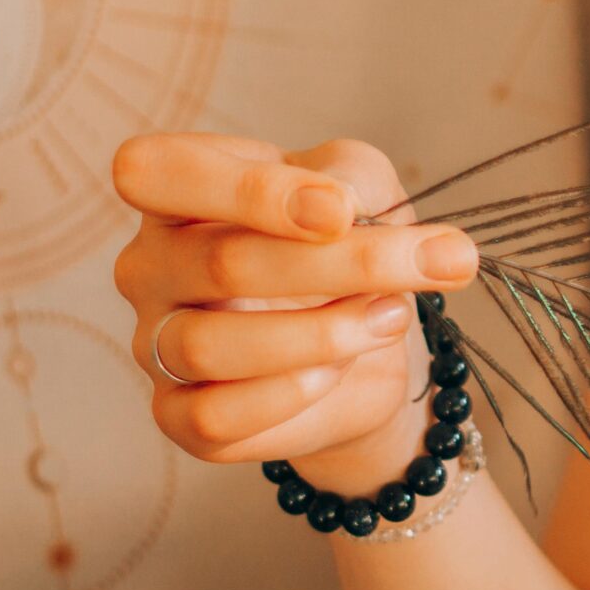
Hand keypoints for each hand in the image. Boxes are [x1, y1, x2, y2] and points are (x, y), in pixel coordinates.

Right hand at [110, 132, 477, 473]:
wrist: (367, 351)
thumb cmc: (346, 248)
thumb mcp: (363, 188)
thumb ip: (349, 177)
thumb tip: (342, 207)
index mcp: (175, 193)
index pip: (153, 172)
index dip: (247, 191)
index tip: (341, 211)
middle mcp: (149, 267)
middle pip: (221, 261)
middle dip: (345, 263)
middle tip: (440, 261)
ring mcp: (154, 344)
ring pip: (211, 346)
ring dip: (323, 335)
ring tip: (391, 317)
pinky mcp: (177, 417)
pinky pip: (215, 414)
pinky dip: (292, 393)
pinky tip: (338, 371)